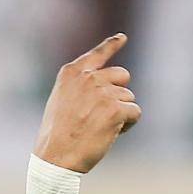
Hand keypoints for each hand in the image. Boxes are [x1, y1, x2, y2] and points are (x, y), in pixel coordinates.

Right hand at [33, 33, 141, 173]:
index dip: (112, 45)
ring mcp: (102, 92)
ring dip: (122, 113)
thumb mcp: (62, 101)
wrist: (56, 156)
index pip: (97, 54)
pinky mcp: (115, 109)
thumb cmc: (59, 135)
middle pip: (122, 76)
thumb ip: (82, 88)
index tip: (123, 37)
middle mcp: (88, 77)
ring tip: (102, 128)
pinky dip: (129, 124)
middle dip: (120, 94)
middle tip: (105, 114)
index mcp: (72, 73)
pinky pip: (135, 112)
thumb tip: (109, 88)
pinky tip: (113, 133)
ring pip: (129, 97)